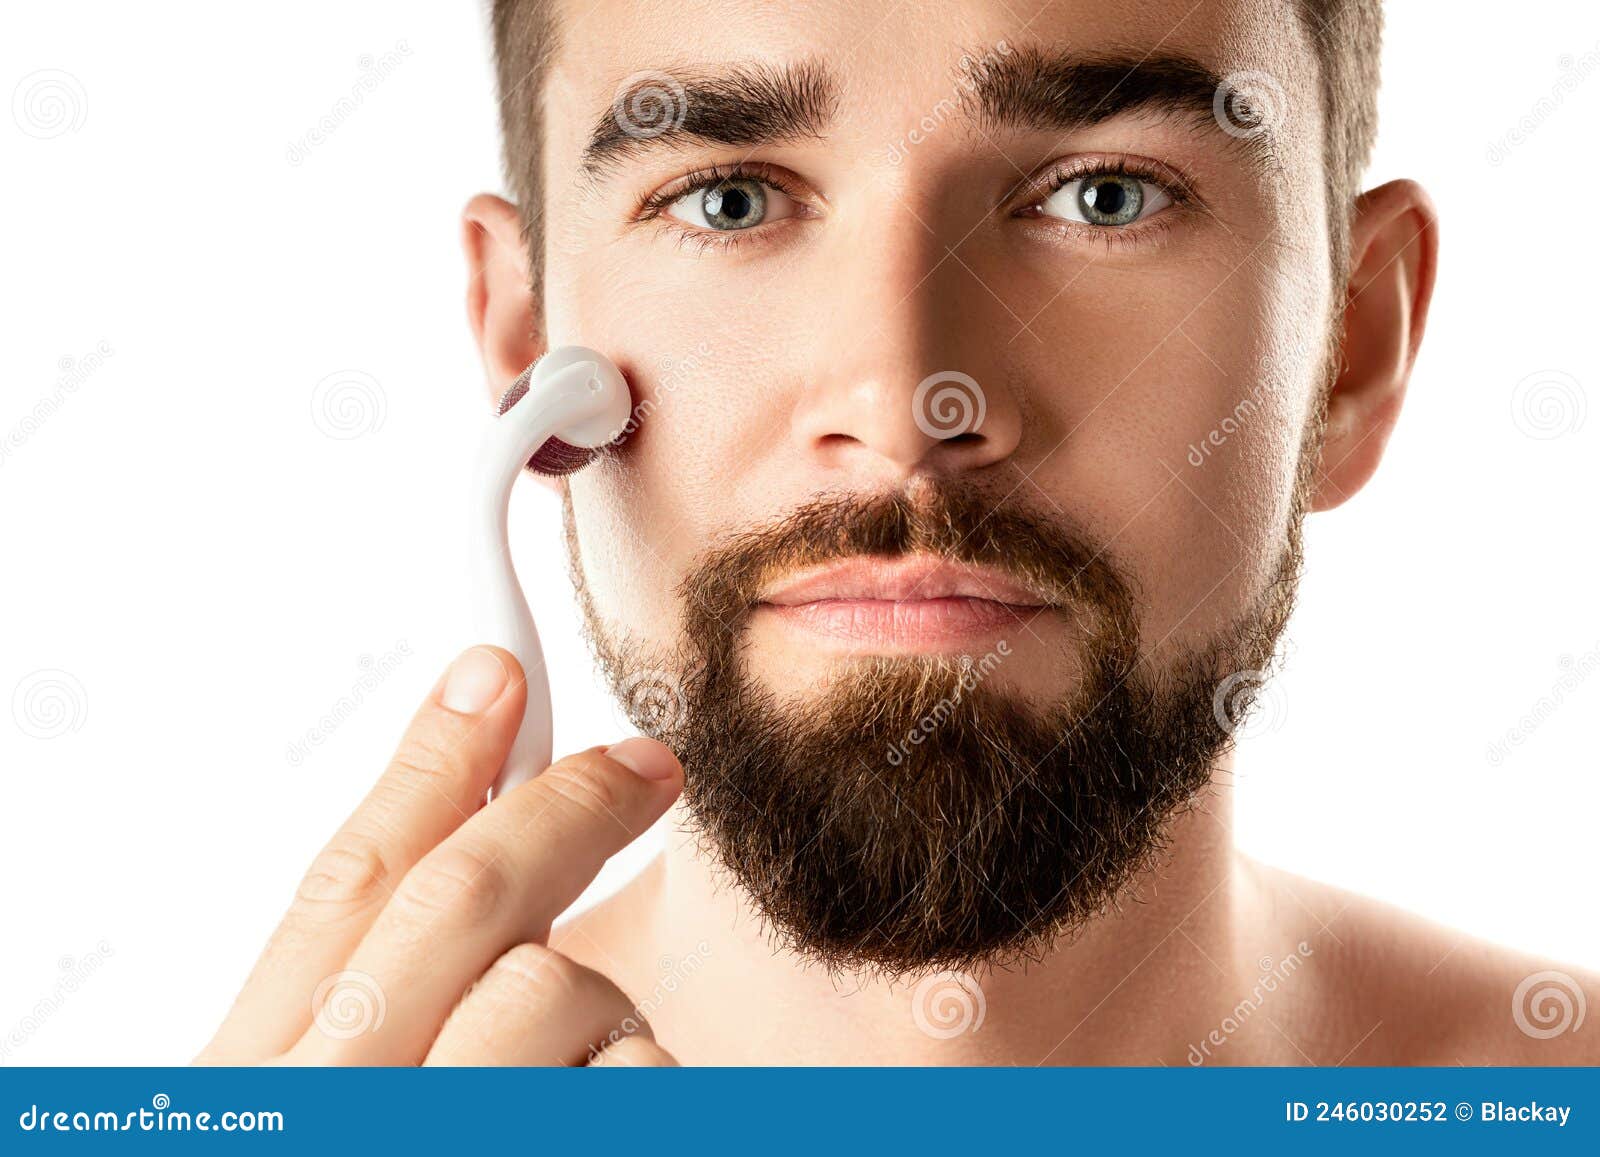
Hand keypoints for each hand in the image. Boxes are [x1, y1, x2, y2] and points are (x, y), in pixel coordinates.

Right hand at [199, 645, 681, 1065]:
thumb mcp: (326, 1097)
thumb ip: (378, 987)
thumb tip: (481, 827)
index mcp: (259, 1084)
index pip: (346, 882)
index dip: (431, 763)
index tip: (495, 675)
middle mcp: (335, 1109)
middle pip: (459, 896)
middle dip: (565, 811)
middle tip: (646, 767)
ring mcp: (444, 1132)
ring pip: (556, 986)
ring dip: (598, 1008)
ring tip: (575, 1069)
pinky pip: (637, 1075)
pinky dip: (640, 1078)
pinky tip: (602, 1105)